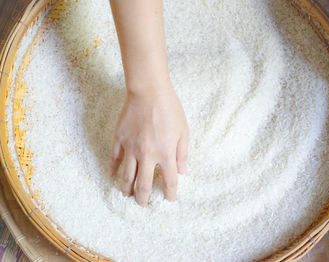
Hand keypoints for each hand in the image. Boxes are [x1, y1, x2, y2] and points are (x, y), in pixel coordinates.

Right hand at [109, 82, 188, 206]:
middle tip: (142, 205)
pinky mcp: (119, 139)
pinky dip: (112, 169)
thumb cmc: (170, 109)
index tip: (169, 199)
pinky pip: (114, 158)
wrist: (149, 91)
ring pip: (126, 175)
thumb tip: (183, 172)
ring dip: (126, 189)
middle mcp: (147, 155)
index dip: (170, 193)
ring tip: (127, 196)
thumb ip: (182, 153)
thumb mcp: (183, 131)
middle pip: (143, 184)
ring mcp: (131, 148)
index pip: (169, 181)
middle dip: (143, 198)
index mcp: (166, 153)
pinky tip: (112, 176)